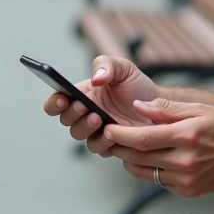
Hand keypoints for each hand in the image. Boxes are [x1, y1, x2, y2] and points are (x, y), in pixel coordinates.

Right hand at [43, 55, 158, 151]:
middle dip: (72, 113)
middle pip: (65, 119)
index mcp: (82, 94)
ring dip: (85, 128)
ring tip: (98, 118)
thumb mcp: (123, 68)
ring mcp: (96, 130)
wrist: (159, 104)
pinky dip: (102, 142)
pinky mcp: (109, 144)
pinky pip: (98, 148)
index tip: (63, 99)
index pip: (57, 101)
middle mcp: (85, 113)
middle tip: (84, 107)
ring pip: (79, 135)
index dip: (54, 102)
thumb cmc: (136, 85)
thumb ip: (106, 65)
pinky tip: (112, 133)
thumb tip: (95, 80)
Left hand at [101, 98, 213, 197]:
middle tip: (110, 139)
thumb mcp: (199, 109)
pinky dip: (150, 171)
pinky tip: (152, 160)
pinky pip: (159, 182)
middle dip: (119, 148)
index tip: (108, 129)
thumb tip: (137, 107)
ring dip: (130, 162)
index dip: (120, 135)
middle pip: (138, 157)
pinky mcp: (189, 191)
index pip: (142, 138)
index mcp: (187, 135)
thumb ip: (166, 108)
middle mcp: (185, 160)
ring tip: (127, 150)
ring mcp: (187, 179)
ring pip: (145, 173)